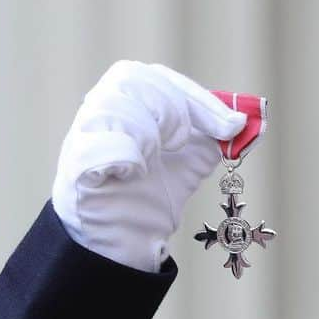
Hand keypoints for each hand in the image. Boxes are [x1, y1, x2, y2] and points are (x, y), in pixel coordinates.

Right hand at [52, 60, 251, 271]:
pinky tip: (135, 173)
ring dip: (147, 132)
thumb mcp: (189, 161)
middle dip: (171, 108)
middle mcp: (99, 113)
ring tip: (153, 161)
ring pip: (112, 108)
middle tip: (183, 142)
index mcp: (126, 103)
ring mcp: (82, 139)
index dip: (198, 98)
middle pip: (130, 79)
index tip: (232, 125)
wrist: (127, 240)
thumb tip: (242, 120)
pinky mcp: (76, 171)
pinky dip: (123, 156)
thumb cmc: (151, 194)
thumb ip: (211, 137)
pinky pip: (96, 149)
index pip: (156, 78)